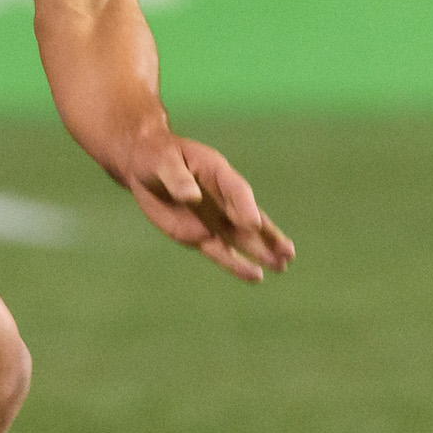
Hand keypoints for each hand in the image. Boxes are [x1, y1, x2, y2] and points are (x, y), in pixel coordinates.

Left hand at [115, 132, 294, 282]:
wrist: (144, 166)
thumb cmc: (157, 156)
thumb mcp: (164, 161)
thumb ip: (177, 178)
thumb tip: (192, 197)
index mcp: (218, 173)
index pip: (237, 191)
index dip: (246, 207)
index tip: (255, 224)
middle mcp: (222, 199)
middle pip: (248, 219)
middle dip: (267, 236)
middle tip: (287, 253)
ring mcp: (213, 219)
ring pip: (240, 238)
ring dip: (260, 253)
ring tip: (282, 267)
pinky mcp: (200, 236)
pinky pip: (220, 251)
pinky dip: (236, 264)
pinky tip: (255, 276)